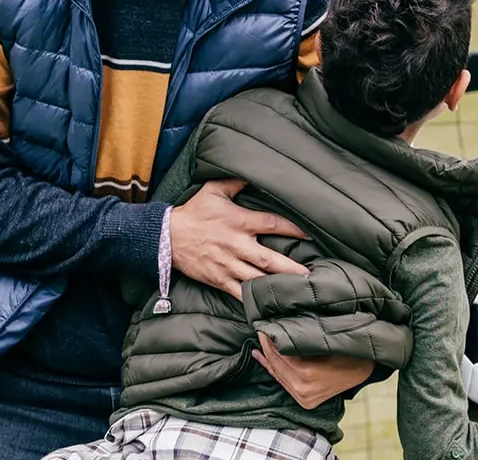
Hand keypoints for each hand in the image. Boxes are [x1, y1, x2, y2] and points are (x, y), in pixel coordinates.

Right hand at [169, 179, 309, 298]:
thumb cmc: (193, 212)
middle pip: (269, 260)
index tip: (311, 235)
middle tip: (310, 275)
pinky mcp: (219, 280)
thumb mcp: (213, 190)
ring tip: (297, 292)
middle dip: (291, 268)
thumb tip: (254, 170)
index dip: (294, 229)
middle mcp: (236, 245)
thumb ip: (236, 182)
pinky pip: (240, 293)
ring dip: (277, 286)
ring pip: (257, 279)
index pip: (273, 224)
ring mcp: (228, 265)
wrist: (166, 236)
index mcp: (239, 222)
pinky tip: (270, 306)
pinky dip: (255, 301)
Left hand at [251, 331, 375, 409]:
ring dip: (267, 357)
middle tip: (260, 329)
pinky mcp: (304, 401)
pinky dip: (272, 369)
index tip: (264, 324)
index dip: (270, 338)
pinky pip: (283, 382)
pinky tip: (261, 357)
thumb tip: (281, 321)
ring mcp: (303, 397)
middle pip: (276, 364)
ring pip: (278, 374)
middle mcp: (303, 389)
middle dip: (267, 346)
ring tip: (260, 341)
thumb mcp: (325, 338)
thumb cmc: (348, 349)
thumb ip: (302, 333)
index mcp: (307, 374)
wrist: (365, 368)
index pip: (279, 353)